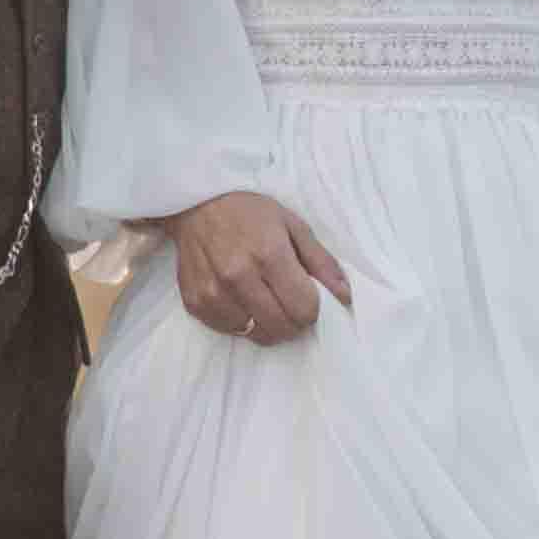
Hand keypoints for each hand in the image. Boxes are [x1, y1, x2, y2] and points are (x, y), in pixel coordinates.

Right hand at [168, 191, 353, 343]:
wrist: (196, 204)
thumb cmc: (248, 211)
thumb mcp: (292, 225)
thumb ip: (321, 262)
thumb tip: (344, 296)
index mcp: (268, 254)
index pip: (303, 309)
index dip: (312, 310)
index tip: (308, 299)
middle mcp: (238, 276)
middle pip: (281, 327)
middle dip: (294, 322)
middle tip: (290, 305)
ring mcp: (213, 292)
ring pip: (255, 334)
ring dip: (267, 324)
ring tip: (264, 300)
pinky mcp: (194, 302)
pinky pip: (229, 330)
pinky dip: (241, 322)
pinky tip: (242, 300)